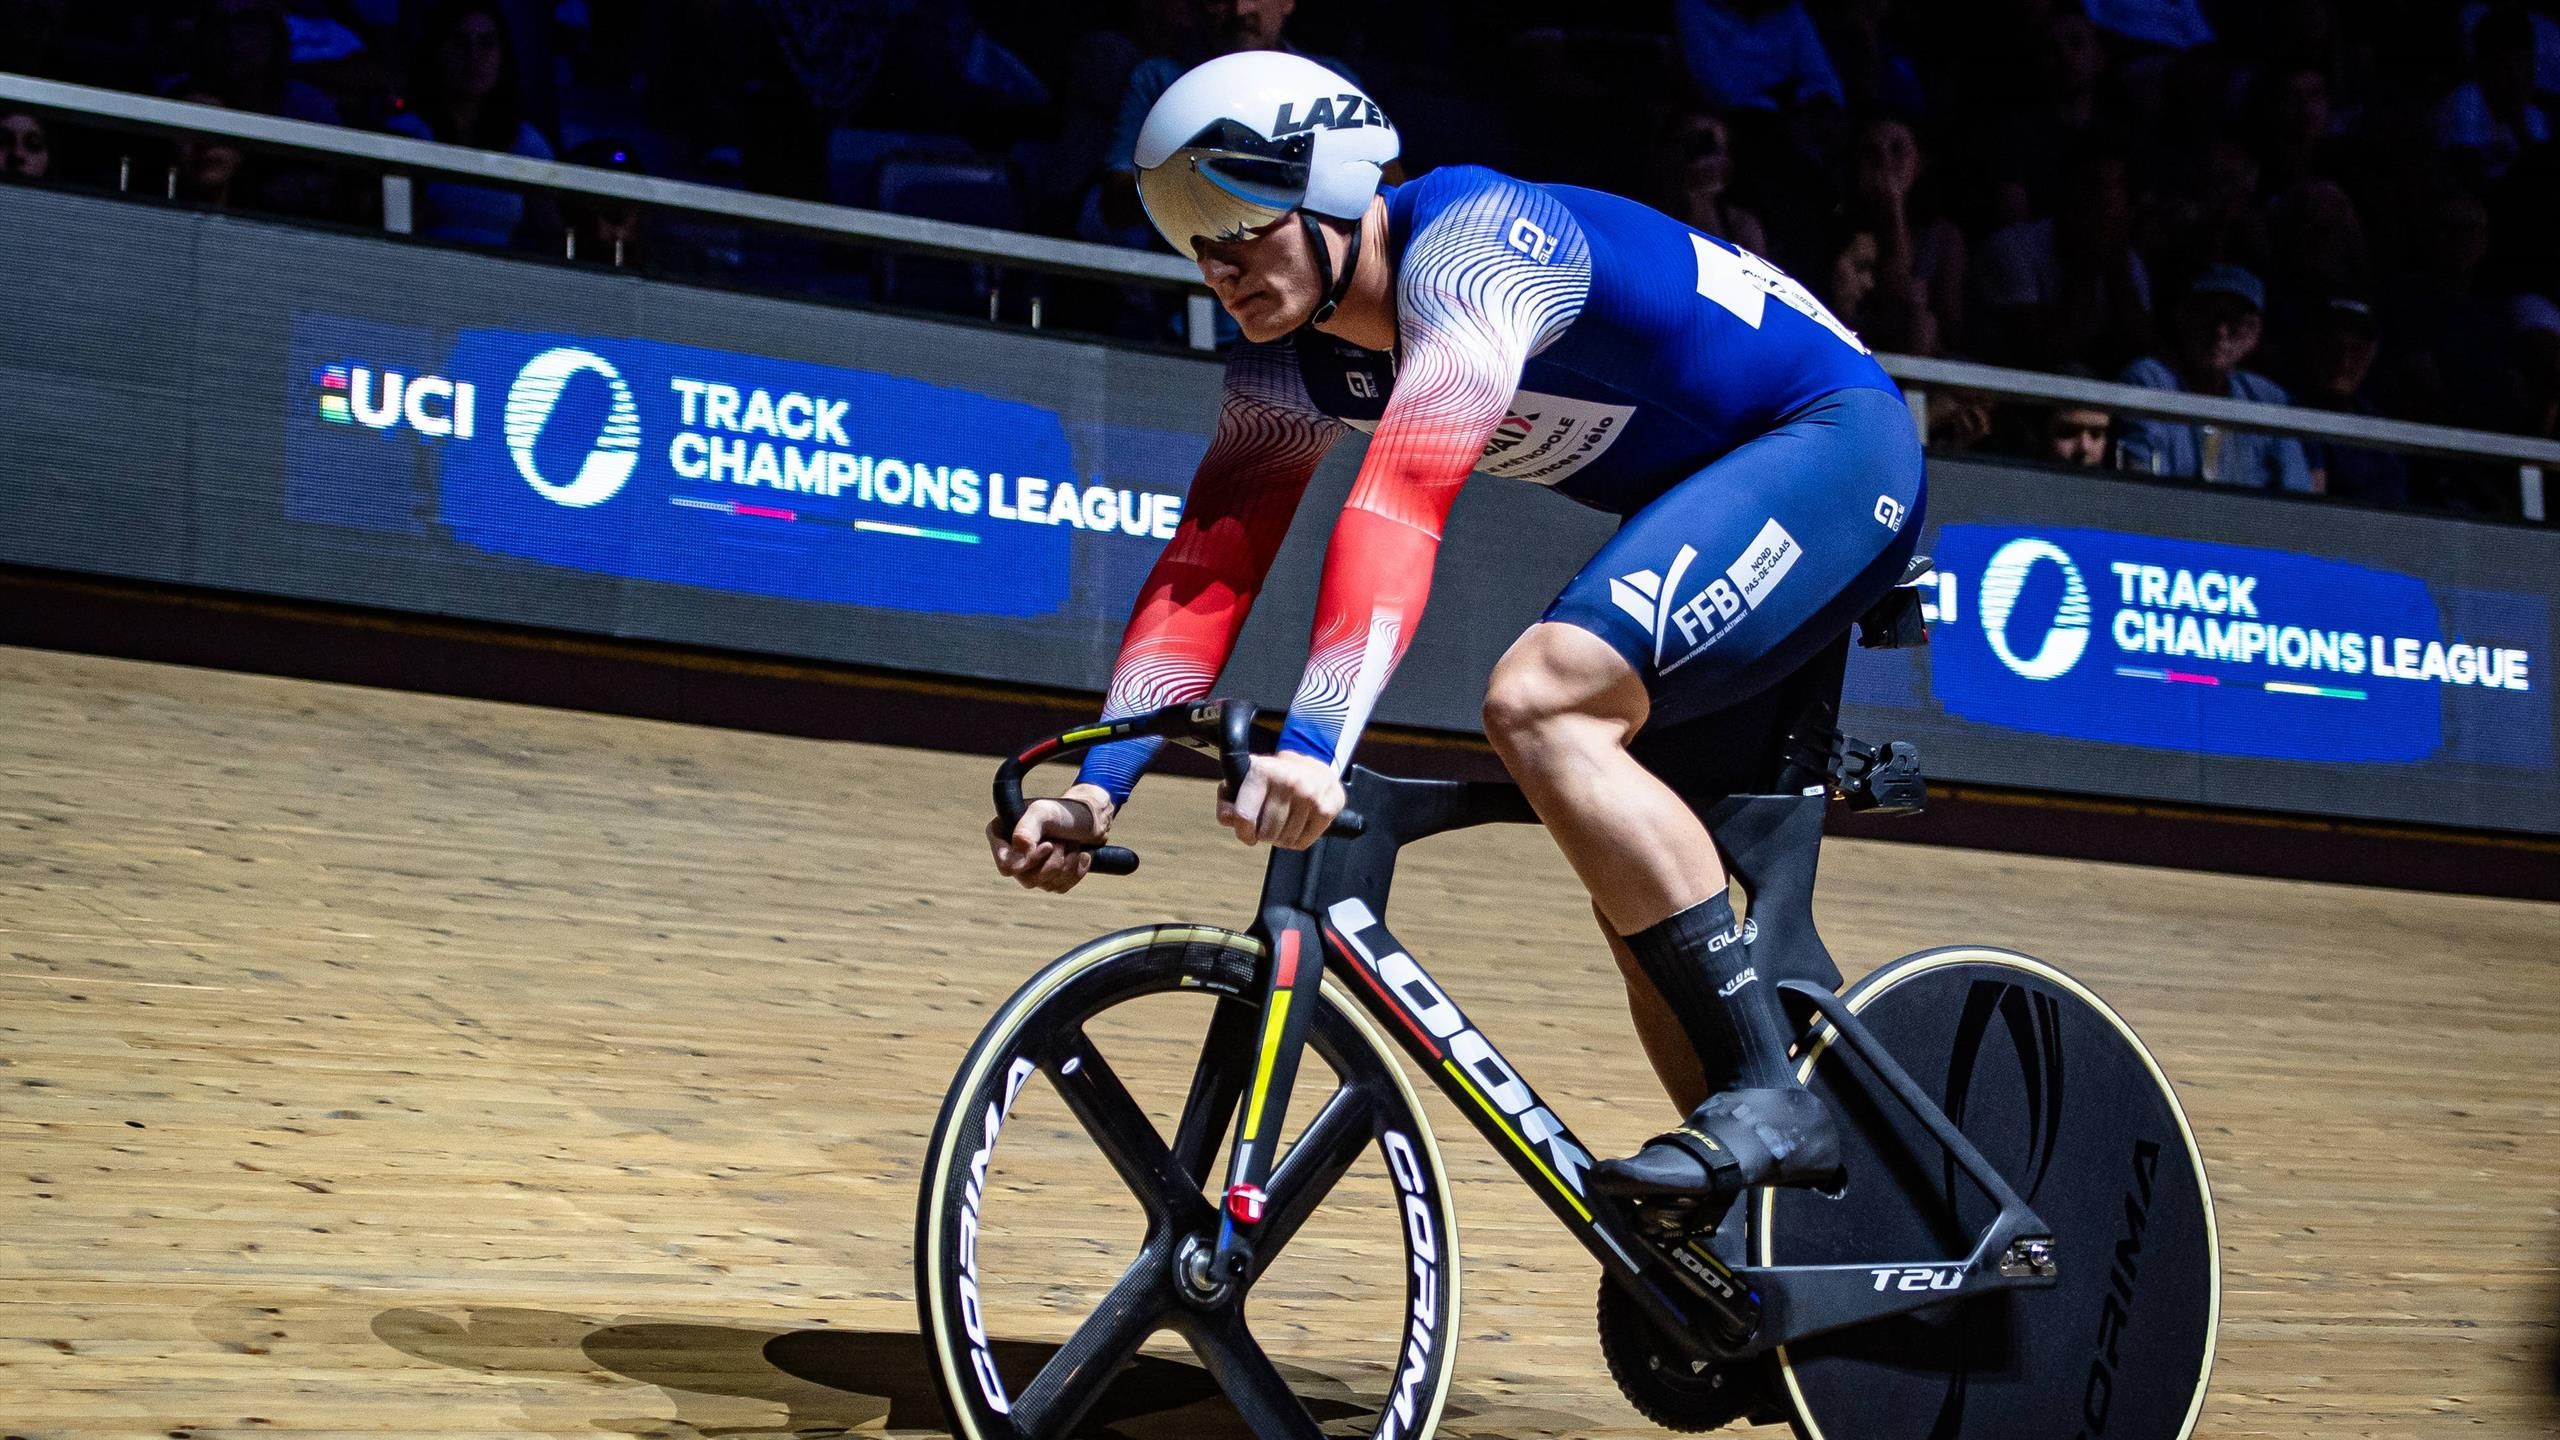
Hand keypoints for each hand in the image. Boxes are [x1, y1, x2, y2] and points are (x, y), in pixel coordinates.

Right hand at [988, 783, 1115, 893]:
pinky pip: (1060, 887)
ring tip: (1071, 843)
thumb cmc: (1063, 811)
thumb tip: (1017, 858)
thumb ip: (1026, 831)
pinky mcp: (1050, 879)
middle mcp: (1012, 855)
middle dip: (1053, 860)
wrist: (1090, 818)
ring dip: (1066, 862)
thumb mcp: (1042, 812)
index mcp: (1001, 835)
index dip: (1029, 861)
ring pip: (1045, 884)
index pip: (1006, 865)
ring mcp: (1031, 870)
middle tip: (1061, 840)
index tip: (1049, 845)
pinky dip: (1076, 871)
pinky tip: (1081, 855)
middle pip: (1027, 879)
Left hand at [1219, 751, 1344, 850]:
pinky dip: (1296, 841)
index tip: (1247, 833)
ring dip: (1280, 839)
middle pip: (1266, 833)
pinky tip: (1296, 826)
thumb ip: (1228, 798)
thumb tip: (1227, 818)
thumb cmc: (1275, 778)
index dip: (1243, 832)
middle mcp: (1287, 781)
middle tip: (1267, 825)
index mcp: (1263, 771)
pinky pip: (1303, 842)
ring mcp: (1309, 795)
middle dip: (1263, 835)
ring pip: (1285, 840)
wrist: (1315, 769)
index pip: (1244, 816)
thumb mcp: (1246, 779)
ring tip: (1282, 825)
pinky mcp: (1325, 809)